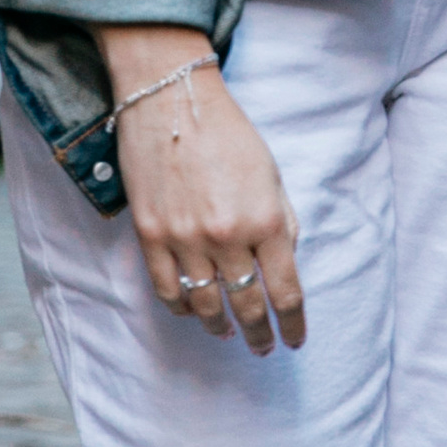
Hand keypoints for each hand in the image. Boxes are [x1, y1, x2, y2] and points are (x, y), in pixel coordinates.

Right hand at [98, 24, 305, 352]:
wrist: (172, 98)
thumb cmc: (229, 132)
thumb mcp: (272, 173)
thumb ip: (282, 220)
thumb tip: (285, 262)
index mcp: (265, 219)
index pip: (285, 291)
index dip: (292, 323)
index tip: (295, 340)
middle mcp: (227, 236)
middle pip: (247, 306)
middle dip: (259, 333)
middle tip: (264, 347)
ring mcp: (185, 239)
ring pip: (205, 306)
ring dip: (220, 327)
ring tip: (229, 333)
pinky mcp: (151, 236)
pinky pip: (168, 291)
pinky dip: (183, 308)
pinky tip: (194, 311)